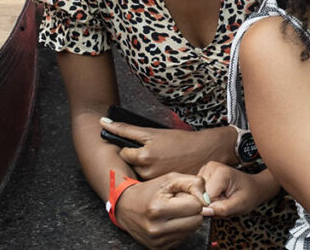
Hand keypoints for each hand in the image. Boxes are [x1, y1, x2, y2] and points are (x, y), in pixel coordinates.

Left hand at [101, 118, 236, 178]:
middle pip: (130, 166)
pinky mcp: (162, 187)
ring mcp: (154, 181)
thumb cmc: (180, 140)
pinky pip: (149, 182)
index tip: (142, 146)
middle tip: (154, 154)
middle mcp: (146, 171)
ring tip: (162, 161)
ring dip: (146, 168)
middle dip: (138, 160)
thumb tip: (104, 123)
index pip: (122, 153)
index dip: (132, 149)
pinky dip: (154, 176)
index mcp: (142, 156)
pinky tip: (165, 170)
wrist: (205, 152)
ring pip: (139, 174)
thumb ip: (126, 129)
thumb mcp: (153, 132)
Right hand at [114, 172, 210, 248]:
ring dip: (188, 220)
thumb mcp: (172, 178)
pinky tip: (170, 221)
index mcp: (158, 209)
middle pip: (196, 221)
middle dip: (193, 210)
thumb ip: (194, 183)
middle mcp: (156, 228)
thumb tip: (207, 201)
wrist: (126, 207)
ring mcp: (156, 241)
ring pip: (192, 231)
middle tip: (180, 204)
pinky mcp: (158, 248)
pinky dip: (181, 228)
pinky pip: (183, 238)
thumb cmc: (152, 190)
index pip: (196, 206)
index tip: (183, 195)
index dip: (194, 198)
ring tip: (174, 212)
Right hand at [198, 161, 280, 217]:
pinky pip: (196, 193)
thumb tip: (204, 212)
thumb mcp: (240, 205)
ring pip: (196, 195)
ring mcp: (204, 170)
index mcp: (220, 172)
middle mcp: (209, 168)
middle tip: (225, 200)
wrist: (252, 187)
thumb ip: (223, 209)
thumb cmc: (248, 195)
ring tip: (222, 197)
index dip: (214, 207)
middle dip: (210, 204)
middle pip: (199, 196)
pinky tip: (216, 195)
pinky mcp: (201, 175)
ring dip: (207, 201)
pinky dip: (205, 198)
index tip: (226, 203)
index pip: (205, 198)